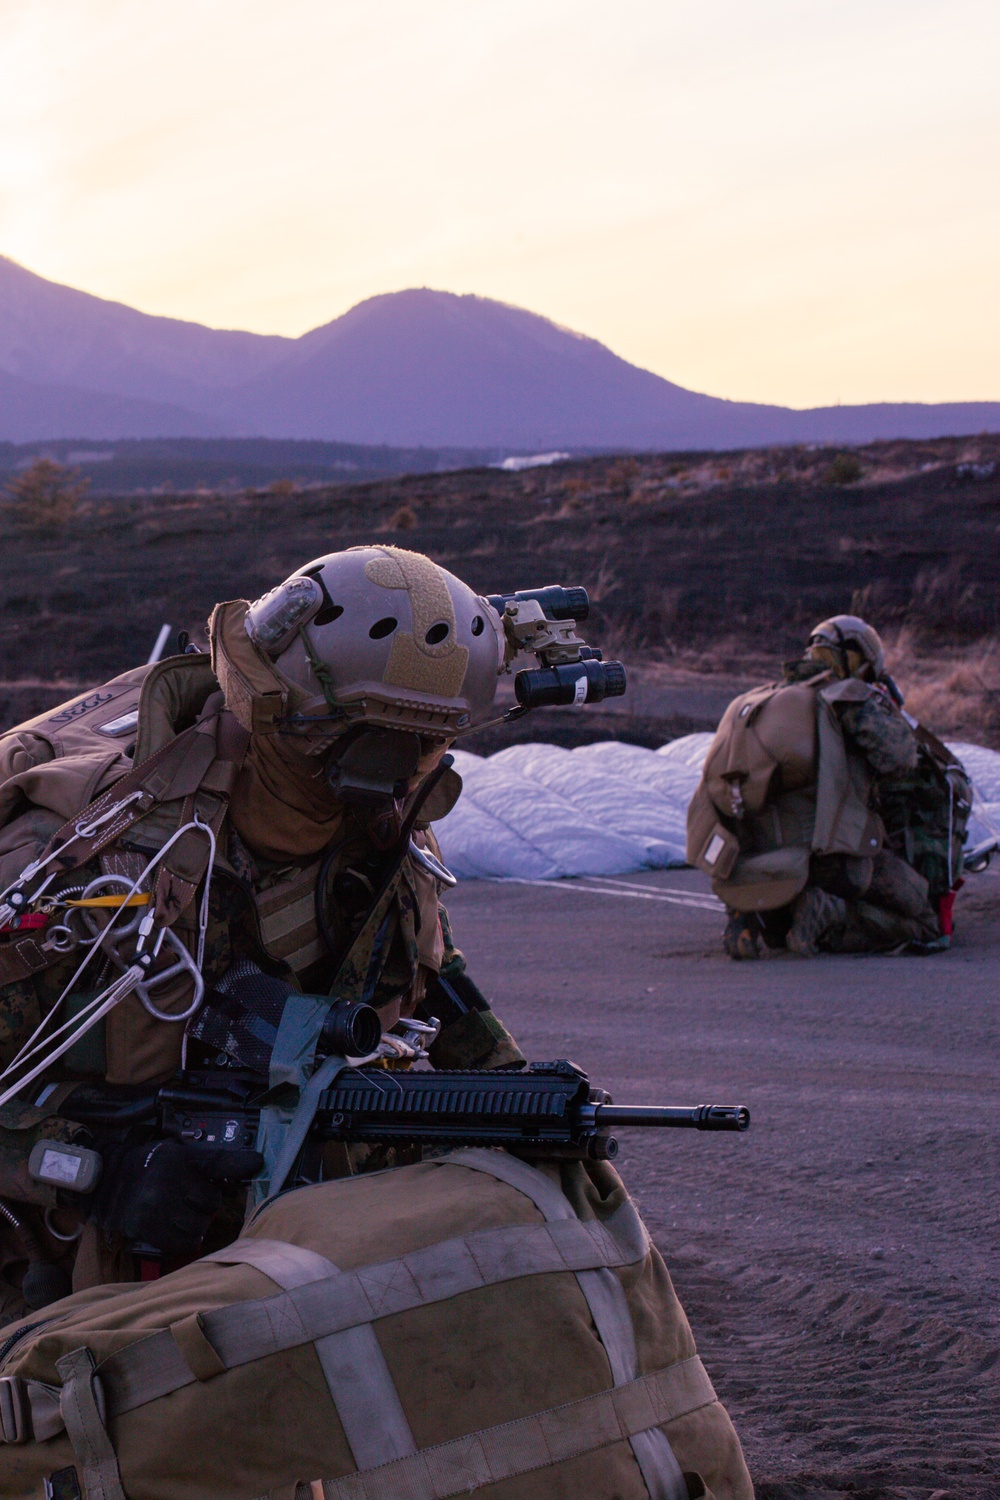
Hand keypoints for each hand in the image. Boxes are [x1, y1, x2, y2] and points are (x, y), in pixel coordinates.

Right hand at [93, 1139, 263, 1257]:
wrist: (109, 1181)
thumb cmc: (152, 1166)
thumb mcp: (182, 1153)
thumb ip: (218, 1160)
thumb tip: (258, 1162)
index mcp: (178, 1161)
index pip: (215, 1175)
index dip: (224, 1182)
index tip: (239, 1175)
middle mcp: (167, 1184)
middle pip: (210, 1208)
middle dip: (206, 1208)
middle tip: (192, 1203)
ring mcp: (155, 1208)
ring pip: (197, 1229)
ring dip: (196, 1227)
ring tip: (184, 1217)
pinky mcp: (145, 1228)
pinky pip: (178, 1244)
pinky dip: (182, 1241)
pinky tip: (176, 1230)